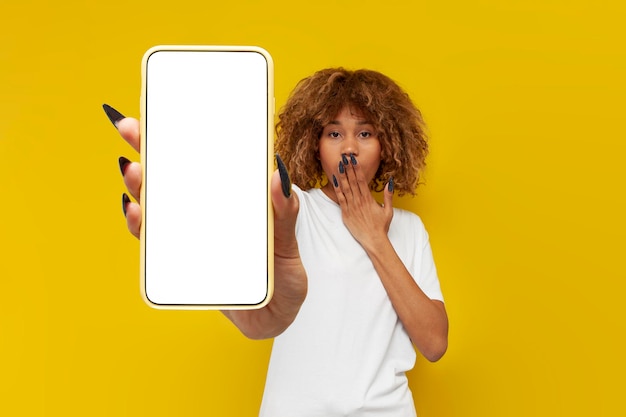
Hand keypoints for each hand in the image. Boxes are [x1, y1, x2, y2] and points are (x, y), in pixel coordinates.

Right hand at [104, 105, 305, 335]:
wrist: (274, 318)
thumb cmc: (284, 277)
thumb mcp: (289, 243)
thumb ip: (285, 213)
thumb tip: (279, 176)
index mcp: (232, 200)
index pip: (204, 162)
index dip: (183, 135)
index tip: (165, 108)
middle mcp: (207, 213)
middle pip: (172, 178)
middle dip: (148, 151)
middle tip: (130, 128)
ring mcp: (192, 237)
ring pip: (157, 207)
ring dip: (141, 187)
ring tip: (134, 171)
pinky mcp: (181, 264)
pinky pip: (155, 245)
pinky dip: (143, 228)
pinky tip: (137, 212)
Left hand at [333, 154, 393, 249]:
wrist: (374, 240)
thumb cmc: (381, 226)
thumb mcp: (388, 210)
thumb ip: (388, 195)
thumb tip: (390, 181)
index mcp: (369, 199)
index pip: (361, 180)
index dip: (356, 169)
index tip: (353, 160)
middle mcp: (359, 201)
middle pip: (352, 181)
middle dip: (348, 168)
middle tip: (344, 157)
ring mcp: (351, 207)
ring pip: (345, 188)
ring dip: (342, 176)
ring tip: (339, 165)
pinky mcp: (346, 213)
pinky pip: (340, 199)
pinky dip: (337, 189)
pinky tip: (334, 180)